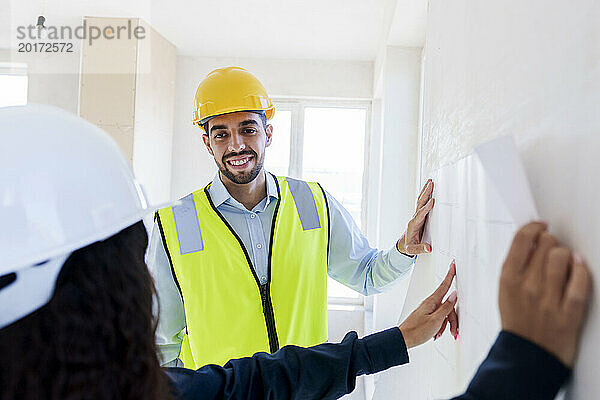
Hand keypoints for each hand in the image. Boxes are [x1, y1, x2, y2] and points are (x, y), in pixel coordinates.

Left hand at [397, 179, 433, 255]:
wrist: (405, 244)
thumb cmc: (409, 246)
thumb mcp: (413, 250)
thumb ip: (420, 249)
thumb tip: (429, 248)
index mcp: (413, 224)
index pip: (421, 214)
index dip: (426, 208)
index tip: (432, 201)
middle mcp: (415, 217)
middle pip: (420, 203)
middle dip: (426, 193)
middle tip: (431, 184)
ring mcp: (417, 215)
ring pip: (421, 201)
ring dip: (425, 191)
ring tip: (430, 182)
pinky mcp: (420, 215)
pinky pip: (423, 203)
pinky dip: (426, 195)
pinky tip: (430, 188)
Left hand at [399, 261, 458, 347]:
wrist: (404, 338)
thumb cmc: (417, 330)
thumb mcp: (436, 320)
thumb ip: (446, 307)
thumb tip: (454, 295)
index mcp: (432, 301)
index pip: (444, 285)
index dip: (450, 275)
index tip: (453, 265)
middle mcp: (430, 303)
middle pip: (448, 306)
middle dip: (452, 319)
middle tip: (453, 331)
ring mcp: (429, 310)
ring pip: (445, 314)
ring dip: (446, 325)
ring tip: (439, 333)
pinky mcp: (427, 316)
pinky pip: (439, 319)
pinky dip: (440, 327)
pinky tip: (436, 333)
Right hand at [499, 222, 591, 366]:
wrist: (527, 355)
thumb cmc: (518, 321)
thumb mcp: (505, 291)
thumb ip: (516, 266)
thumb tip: (532, 240)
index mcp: (508, 279)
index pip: (521, 239)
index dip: (534, 227)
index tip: (540, 226)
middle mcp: (526, 287)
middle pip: (545, 244)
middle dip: (550, 242)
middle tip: (552, 248)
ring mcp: (547, 300)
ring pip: (561, 257)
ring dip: (566, 255)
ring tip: (565, 261)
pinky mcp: (568, 314)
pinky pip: (579, 282)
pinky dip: (581, 270)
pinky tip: (578, 267)